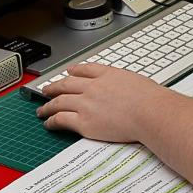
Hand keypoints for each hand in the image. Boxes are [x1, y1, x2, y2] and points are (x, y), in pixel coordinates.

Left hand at [36, 63, 163, 142]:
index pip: (84, 69)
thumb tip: (124, 85)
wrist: (150, 112)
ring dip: (47, 105)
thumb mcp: (137, 80)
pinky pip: (61, 119)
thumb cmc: (150, 100)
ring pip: (59, 101)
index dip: (74, 71)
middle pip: (66, 84)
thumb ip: (124, 81)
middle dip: (53, 87)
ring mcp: (86, 104)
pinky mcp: (84, 122)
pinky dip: (52, 121)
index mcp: (107, 75)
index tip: (68, 72)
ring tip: (42, 110)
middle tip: (46, 89)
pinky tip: (48, 123)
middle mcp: (93, 87)